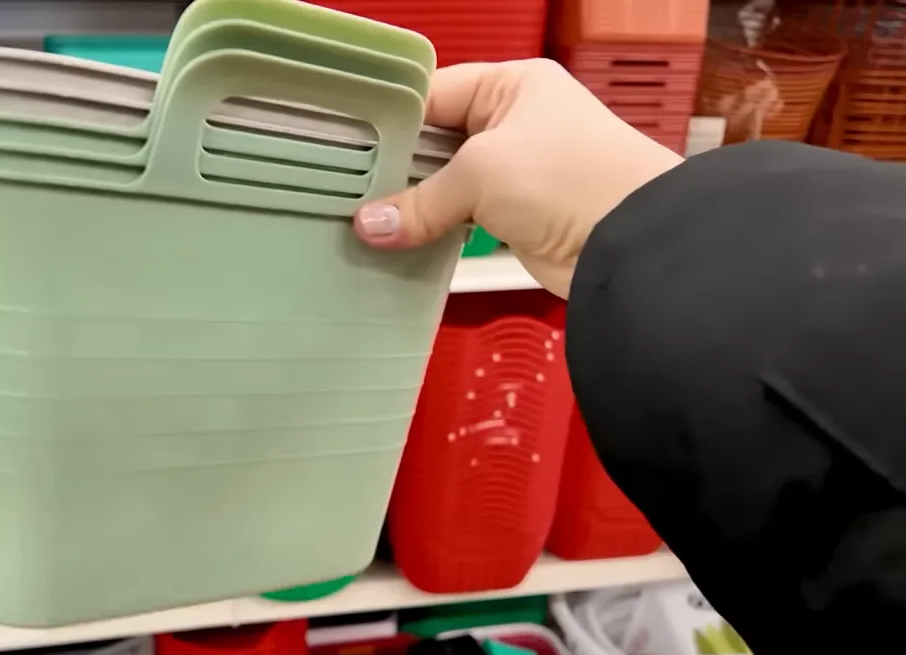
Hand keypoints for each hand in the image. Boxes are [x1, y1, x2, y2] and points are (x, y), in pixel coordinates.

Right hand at [352, 59, 683, 298]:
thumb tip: (369, 225)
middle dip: (396, 168)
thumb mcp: (482, 174)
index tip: (347, 146)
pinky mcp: (517, 216)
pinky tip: (397, 242)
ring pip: (445, 183)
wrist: (634, 243)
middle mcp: (513, 122)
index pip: (435, 92)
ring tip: (362, 219)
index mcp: (512, 85)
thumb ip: (420, 200)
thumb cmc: (570, 179)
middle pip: (435, 140)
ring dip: (412, 205)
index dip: (392, 120)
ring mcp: (516, 171)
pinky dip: (432, 231)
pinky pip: (460, 219)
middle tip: (346, 189)